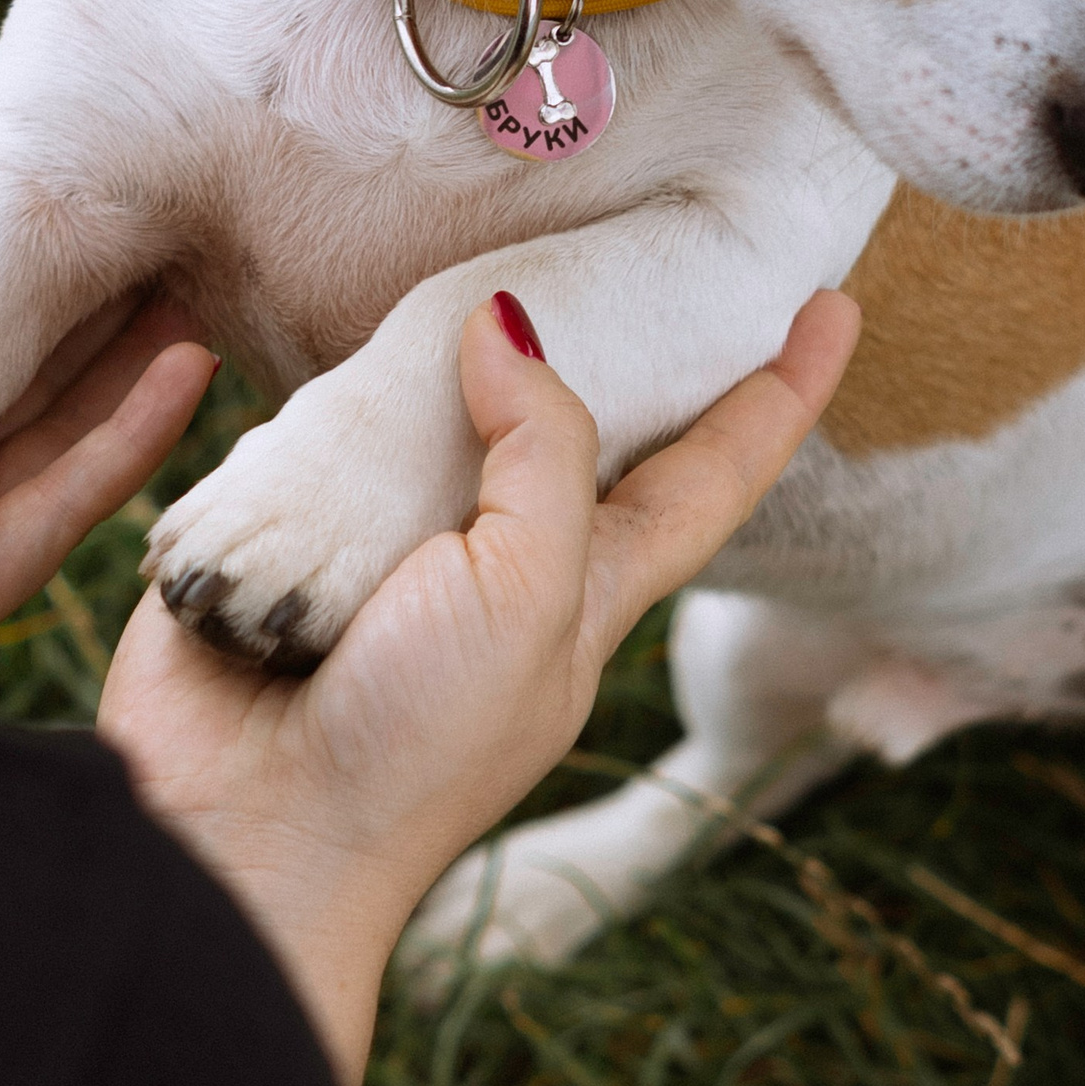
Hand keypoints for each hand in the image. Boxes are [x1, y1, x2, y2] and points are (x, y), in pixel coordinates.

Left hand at [0, 189, 217, 658]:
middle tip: (169, 236)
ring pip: (59, 436)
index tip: (81, 209)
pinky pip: (67, 505)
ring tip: (200, 287)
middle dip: (93, 312)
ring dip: (134, 365)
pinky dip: (133, 440)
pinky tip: (184, 368)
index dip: (13, 273)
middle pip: (15, 381)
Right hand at [97, 286, 860, 1085]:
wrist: (249, 836)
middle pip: (585, 432)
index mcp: (591, 586)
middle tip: (658, 249)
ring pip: (448, 425)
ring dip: (454, 364)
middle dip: (624, 350)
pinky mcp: (292, 546)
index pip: (713, 473)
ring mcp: (396, 555)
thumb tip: (505, 327)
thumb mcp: (531, 593)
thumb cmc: (413, 743)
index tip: (835, 307)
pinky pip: (319, 447)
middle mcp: (505, 564)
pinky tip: (319, 365)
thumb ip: (545, 453)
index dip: (778, 395)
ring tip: (469, 284)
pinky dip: (325, 407)